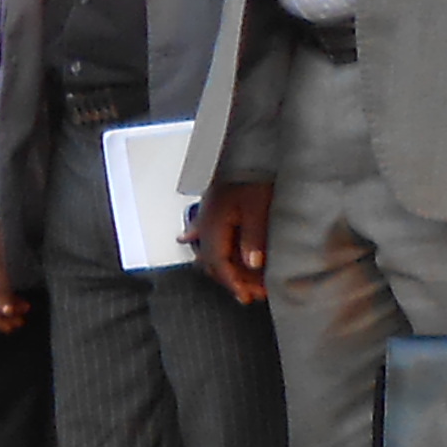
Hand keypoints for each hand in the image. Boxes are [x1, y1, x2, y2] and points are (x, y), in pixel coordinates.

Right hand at [199, 178, 273, 307]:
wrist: (245, 148)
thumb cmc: (251, 173)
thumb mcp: (258, 208)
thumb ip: (254, 238)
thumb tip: (252, 264)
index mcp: (215, 225)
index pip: (219, 263)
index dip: (233, 283)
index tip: (245, 297)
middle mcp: (206, 223)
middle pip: (213, 260)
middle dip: (231, 279)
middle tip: (250, 292)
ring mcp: (206, 215)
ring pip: (209, 248)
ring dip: (224, 266)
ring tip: (241, 277)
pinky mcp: (212, 207)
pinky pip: (204, 231)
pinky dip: (205, 242)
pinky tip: (188, 238)